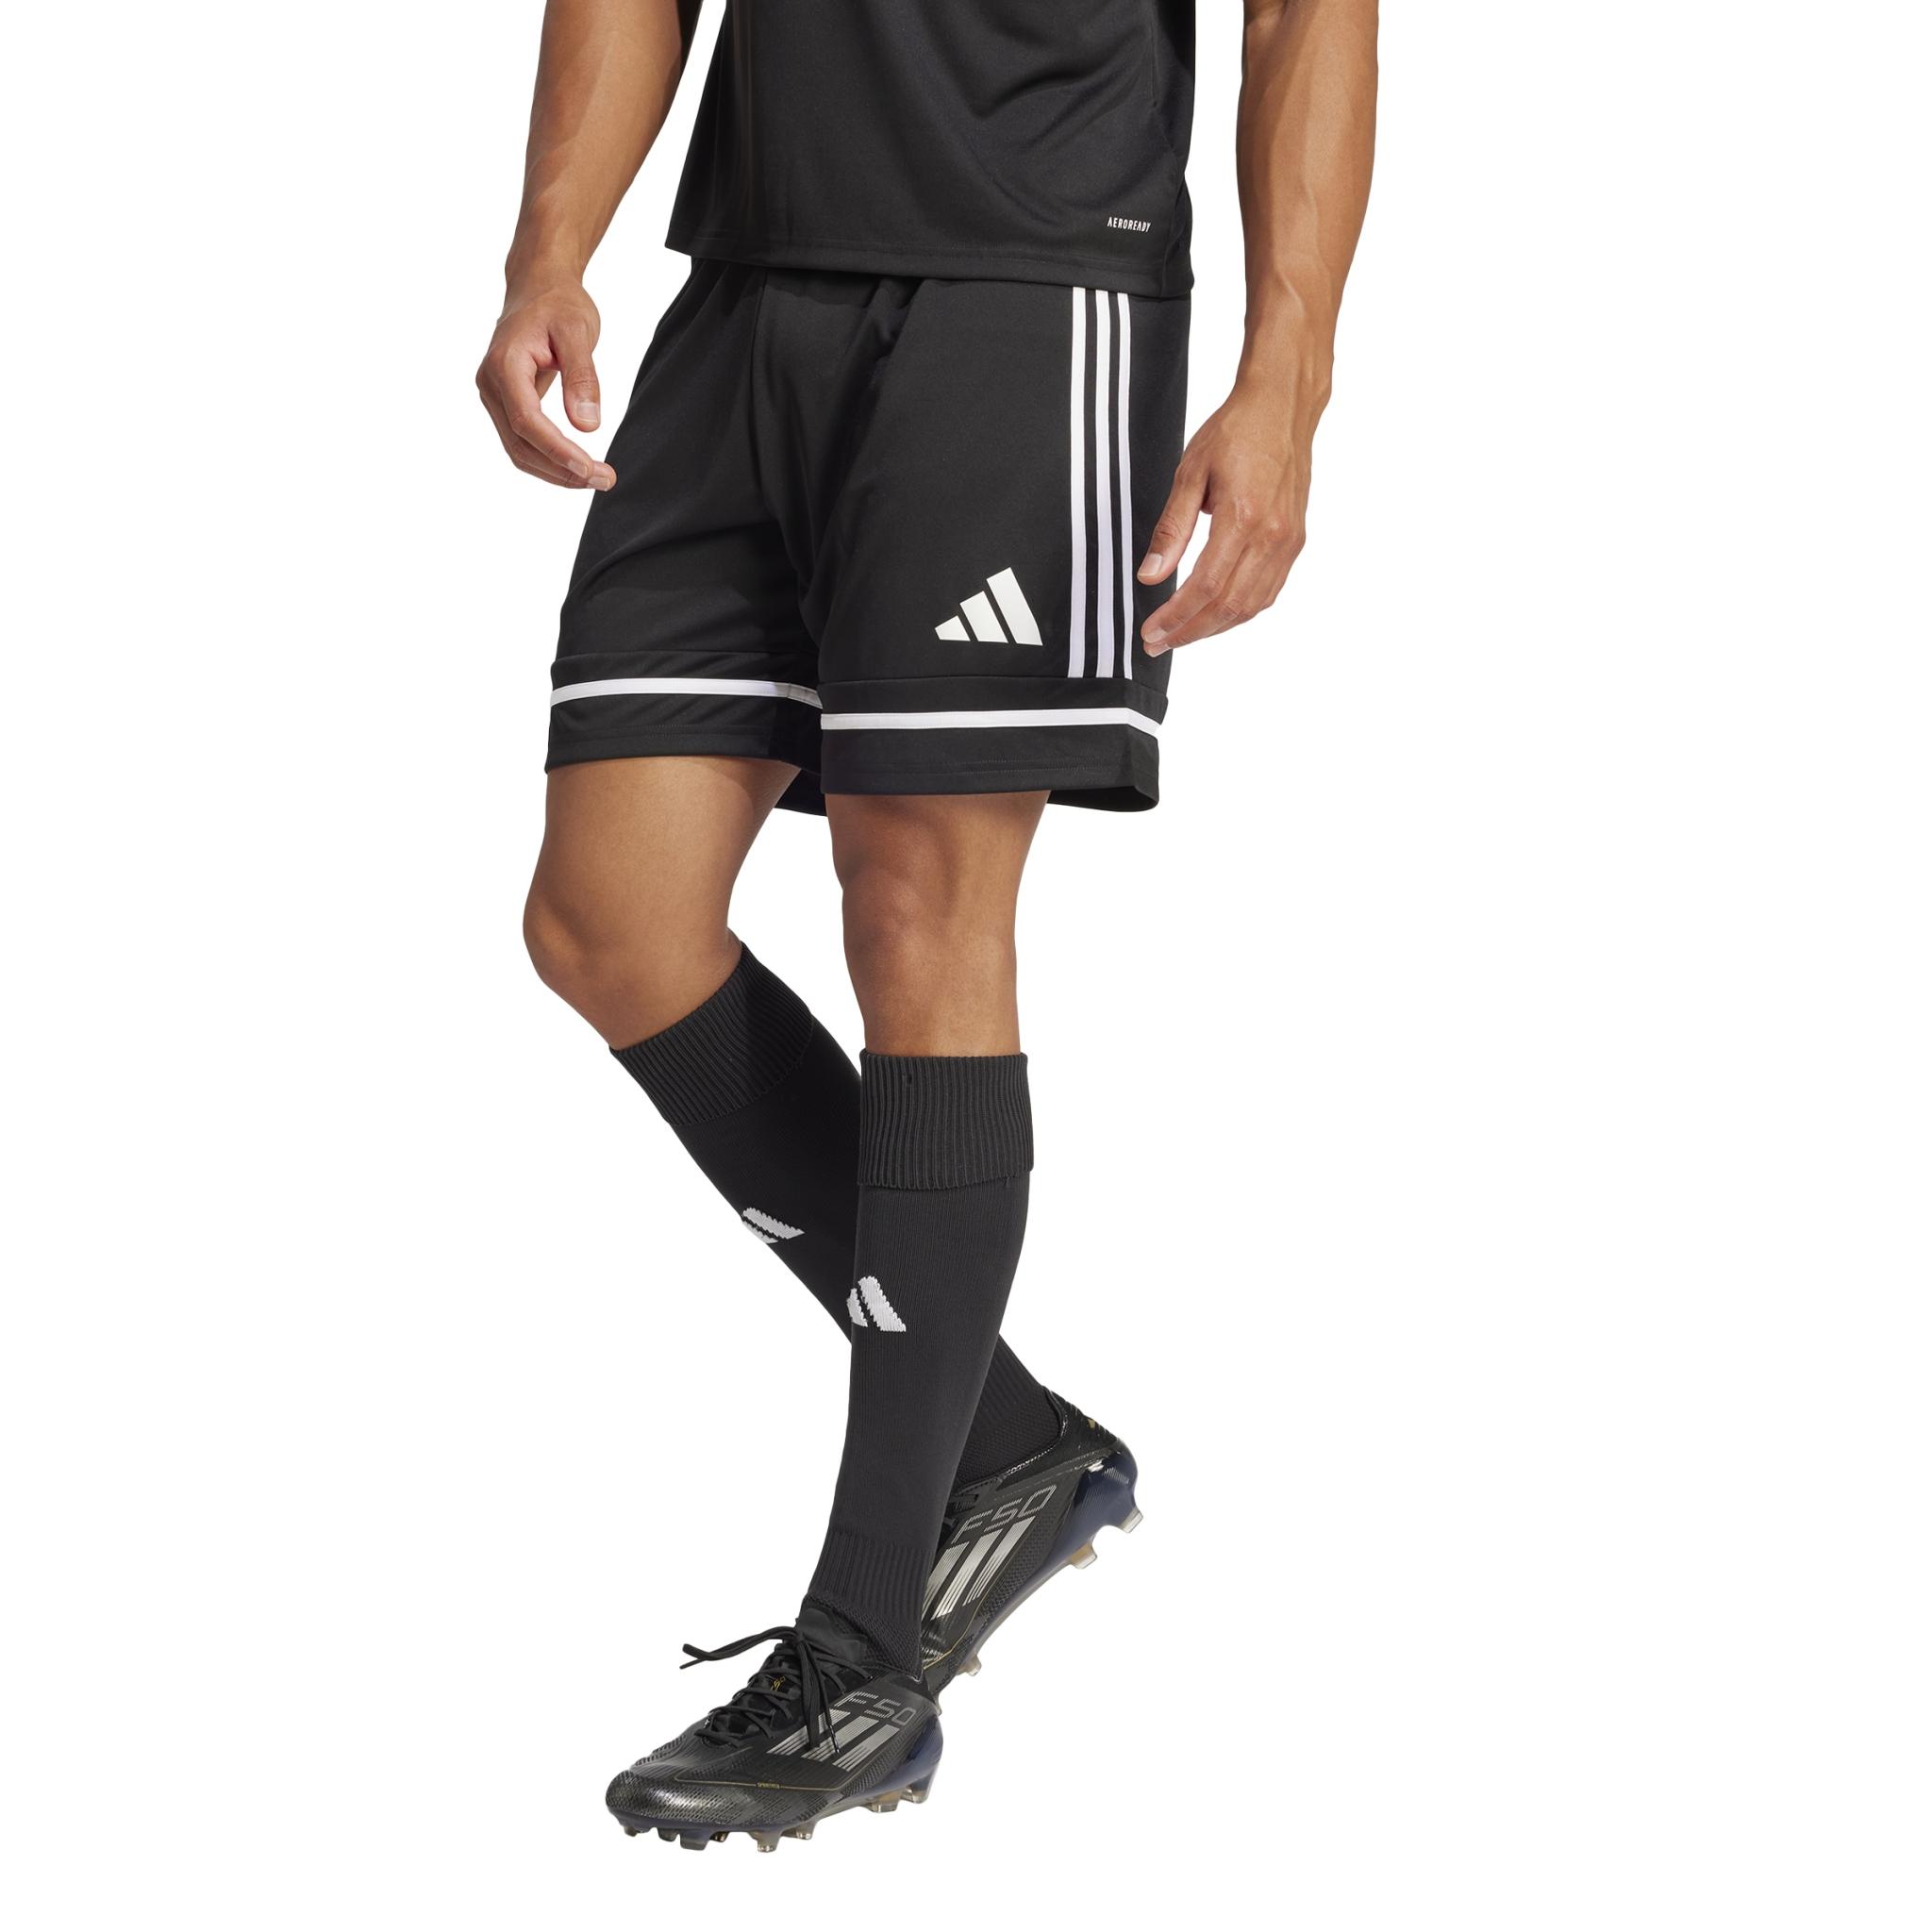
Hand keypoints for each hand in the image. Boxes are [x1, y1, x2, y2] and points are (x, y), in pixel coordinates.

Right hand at [476, 280, 615, 489]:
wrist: (538, 287)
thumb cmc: (558, 303)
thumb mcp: (577, 331)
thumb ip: (582, 377)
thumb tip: (587, 426)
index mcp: (504, 364)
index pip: (527, 420)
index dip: (557, 451)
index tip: (590, 468)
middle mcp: (491, 384)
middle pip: (521, 444)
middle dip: (562, 470)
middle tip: (606, 479)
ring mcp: (494, 396)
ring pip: (518, 450)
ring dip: (556, 472)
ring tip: (596, 477)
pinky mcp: (504, 404)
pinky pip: (521, 442)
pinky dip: (548, 460)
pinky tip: (576, 467)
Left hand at [1137, 383, 1312, 653]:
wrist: (1282, 407)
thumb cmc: (1238, 431)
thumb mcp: (1190, 474)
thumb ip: (1171, 529)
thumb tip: (1151, 575)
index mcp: (1243, 517)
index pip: (1205, 586)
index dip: (1176, 616)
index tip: (1152, 630)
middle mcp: (1271, 536)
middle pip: (1229, 606)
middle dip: (1190, 632)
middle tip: (1158, 642)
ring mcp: (1287, 541)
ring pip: (1251, 606)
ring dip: (1214, 628)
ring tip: (1182, 634)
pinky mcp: (1294, 541)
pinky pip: (1268, 591)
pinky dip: (1240, 611)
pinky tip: (1216, 614)